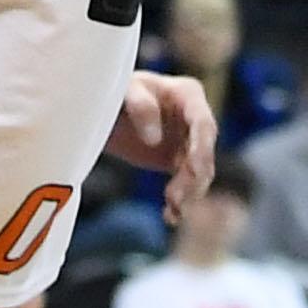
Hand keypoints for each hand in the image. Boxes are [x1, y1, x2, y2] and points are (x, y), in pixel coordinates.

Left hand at [111, 71, 217, 201]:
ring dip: (188, 194)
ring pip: (199, 173)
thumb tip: (154, 138)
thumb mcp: (126, 91)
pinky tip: (171, 216)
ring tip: (172, 210)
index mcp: (188, 95)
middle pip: (203, 152)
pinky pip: (186, 184)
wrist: (103, 109)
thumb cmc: (118, 90)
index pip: (203, 123)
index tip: (194, 170)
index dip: (201, 147)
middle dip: (193, 178)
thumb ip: (140, 106)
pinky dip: (180, 202)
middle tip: (175, 198)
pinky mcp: (178, 161)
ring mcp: (188, 141)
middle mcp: (194, 118)